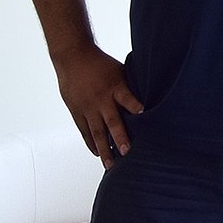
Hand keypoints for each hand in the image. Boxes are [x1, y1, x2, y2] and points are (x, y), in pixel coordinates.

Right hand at [52, 45, 143, 167]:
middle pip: (111, 121)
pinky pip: (84, 130)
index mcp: (114, 86)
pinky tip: (98, 153)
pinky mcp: (76, 111)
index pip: (126, 97)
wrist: (73, 57)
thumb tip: (148, 99)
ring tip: (110, 165)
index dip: (135, 105)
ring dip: (104, 149)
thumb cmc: (101, 64)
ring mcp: (87, 107)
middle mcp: (100, 99)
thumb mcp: (119, 71)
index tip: (144, 114)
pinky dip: (91, 143)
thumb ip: (129, 87)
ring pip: (96, 132)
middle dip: (119, 137)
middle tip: (126, 152)